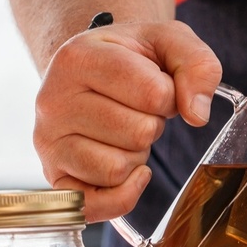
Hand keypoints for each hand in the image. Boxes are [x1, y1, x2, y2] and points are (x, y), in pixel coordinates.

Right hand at [34, 20, 221, 221]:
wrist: (90, 68)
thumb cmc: (131, 57)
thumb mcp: (169, 41)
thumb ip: (198, 65)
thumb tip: (197, 114)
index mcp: (78, 57)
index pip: (154, 93)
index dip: (170, 95)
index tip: (155, 86)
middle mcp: (52, 100)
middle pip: (139, 133)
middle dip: (152, 125)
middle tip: (135, 110)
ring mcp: (48, 141)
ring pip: (117, 169)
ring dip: (135, 155)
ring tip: (122, 131)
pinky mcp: (53, 176)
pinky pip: (95, 204)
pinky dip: (122, 194)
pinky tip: (127, 170)